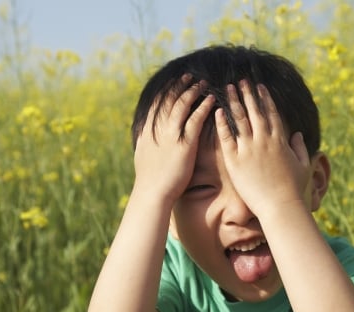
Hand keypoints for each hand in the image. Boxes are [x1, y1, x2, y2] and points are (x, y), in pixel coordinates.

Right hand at [133, 74, 214, 204]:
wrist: (152, 192)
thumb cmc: (149, 179)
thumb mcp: (143, 154)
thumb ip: (144, 141)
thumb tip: (143, 135)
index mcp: (148, 130)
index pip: (156, 103)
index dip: (165, 91)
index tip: (172, 81)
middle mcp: (158, 128)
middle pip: (169, 100)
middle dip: (179, 86)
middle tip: (188, 76)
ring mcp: (171, 134)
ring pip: (182, 105)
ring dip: (193, 91)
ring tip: (202, 83)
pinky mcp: (184, 143)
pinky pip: (195, 119)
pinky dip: (203, 107)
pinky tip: (211, 100)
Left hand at [215, 80, 310, 215]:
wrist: (280, 206)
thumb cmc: (293, 190)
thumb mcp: (302, 166)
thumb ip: (300, 148)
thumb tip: (298, 134)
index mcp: (280, 140)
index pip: (271, 113)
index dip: (264, 98)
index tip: (259, 86)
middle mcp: (264, 140)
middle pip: (254, 111)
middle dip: (247, 94)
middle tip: (240, 80)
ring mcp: (249, 149)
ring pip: (239, 119)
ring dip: (233, 102)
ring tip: (227, 89)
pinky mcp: (235, 161)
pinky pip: (226, 137)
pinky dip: (222, 123)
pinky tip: (217, 111)